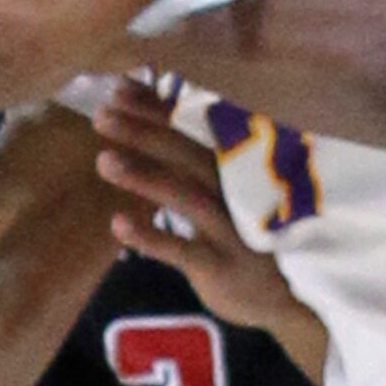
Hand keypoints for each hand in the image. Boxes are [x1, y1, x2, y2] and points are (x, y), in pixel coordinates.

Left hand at [93, 80, 302, 335]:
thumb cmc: (243, 232)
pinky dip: (151, 236)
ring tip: (104, 161)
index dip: (154, 107)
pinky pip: (182, 249)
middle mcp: (234, 188)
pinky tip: (117, 223)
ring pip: (185, 196)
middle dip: (143, 132)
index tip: (117, 90)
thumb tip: (143, 110)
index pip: (190, 128)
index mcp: (231, 165)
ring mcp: (231, 227)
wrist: (283, 295)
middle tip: (101, 116)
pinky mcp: (222, 264)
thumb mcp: (222, 190)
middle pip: (186, 153)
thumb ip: (186, 154)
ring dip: (144, 177)